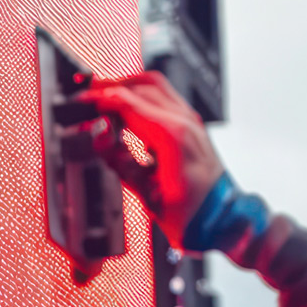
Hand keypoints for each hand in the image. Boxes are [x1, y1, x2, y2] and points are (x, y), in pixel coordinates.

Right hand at [78, 71, 226, 245]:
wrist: (223, 222)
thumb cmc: (194, 216)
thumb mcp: (148, 197)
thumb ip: (122, 164)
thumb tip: (101, 140)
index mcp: (172, 137)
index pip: (128, 102)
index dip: (101, 99)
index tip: (83, 100)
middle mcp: (184, 123)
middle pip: (142, 85)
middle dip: (112, 87)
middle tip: (90, 96)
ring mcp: (192, 122)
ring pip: (156, 86)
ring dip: (128, 88)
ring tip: (106, 100)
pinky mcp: (193, 127)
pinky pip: (165, 99)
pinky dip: (143, 98)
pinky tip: (130, 112)